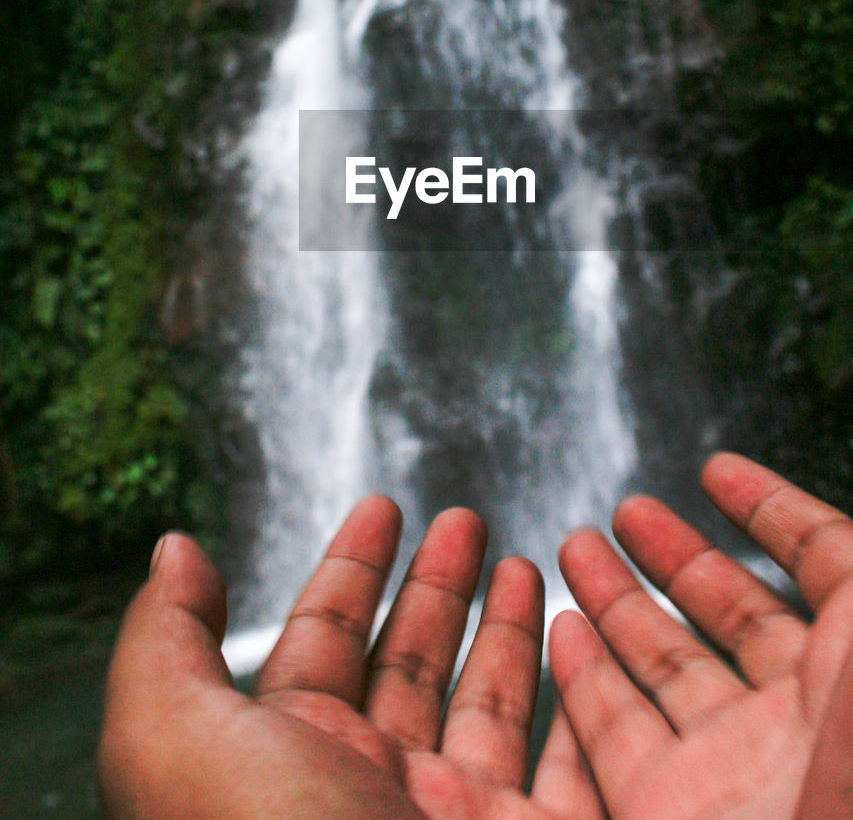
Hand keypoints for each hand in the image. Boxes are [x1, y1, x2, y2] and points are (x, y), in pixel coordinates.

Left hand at [98, 497, 598, 819]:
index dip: (352, 568)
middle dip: (436, 584)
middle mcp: (372, 790)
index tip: (382, 509)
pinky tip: (580, 645)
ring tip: (525, 561)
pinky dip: (576, 700)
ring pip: (487, 702)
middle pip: (411, 660)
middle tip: (464, 520)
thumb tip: (174, 552)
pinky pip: (562, 755)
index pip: (325, 637)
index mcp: (288, 761)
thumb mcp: (179, 744)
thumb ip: (167, 643)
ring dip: (508, 629)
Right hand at [550, 451, 852, 819]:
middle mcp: (796, 721)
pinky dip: (579, 683)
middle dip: (673, 558)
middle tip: (626, 512)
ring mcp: (732, 771)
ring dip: (616, 604)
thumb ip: (840, 560)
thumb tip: (819, 521)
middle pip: (726, 620)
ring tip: (576, 546)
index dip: (767, 515)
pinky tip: (560, 632)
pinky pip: (612, 741)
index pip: (815, 570)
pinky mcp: (666, 813)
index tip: (717, 472)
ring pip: (661, 671)